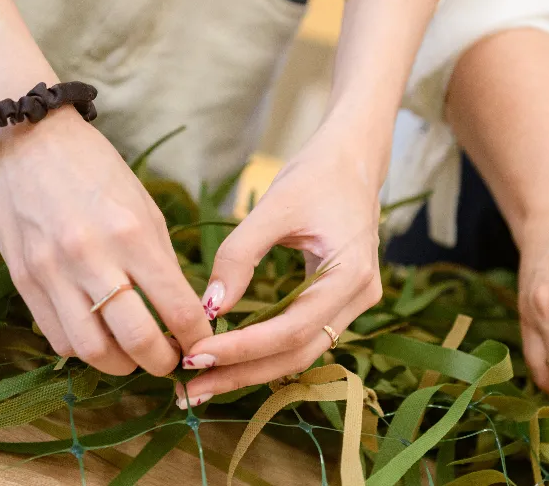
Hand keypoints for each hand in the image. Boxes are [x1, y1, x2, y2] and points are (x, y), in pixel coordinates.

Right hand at [0, 108, 212, 375]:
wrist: (26, 142)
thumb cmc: (97, 172)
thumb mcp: (145, 209)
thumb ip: (162, 262)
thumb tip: (184, 312)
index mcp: (132, 234)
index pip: (177, 307)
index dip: (197, 337)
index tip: (204, 343)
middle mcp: (91, 257)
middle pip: (136, 340)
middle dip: (163, 362)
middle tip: (173, 361)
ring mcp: (52, 272)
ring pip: (92, 350)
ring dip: (122, 365)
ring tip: (136, 356)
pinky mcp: (23, 282)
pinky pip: (58, 338)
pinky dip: (85, 350)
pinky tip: (100, 338)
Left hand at [174, 123, 383, 406]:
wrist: (353, 159)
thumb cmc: (316, 175)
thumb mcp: (273, 207)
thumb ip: (239, 256)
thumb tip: (208, 308)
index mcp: (350, 275)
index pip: (292, 329)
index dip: (243, 348)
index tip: (195, 356)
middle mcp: (359, 297)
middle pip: (298, 353)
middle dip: (242, 373)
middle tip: (189, 389)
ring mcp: (354, 302)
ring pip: (301, 351)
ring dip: (251, 368)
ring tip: (201, 382)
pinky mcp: (340, 300)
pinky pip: (303, 335)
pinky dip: (265, 350)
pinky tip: (230, 358)